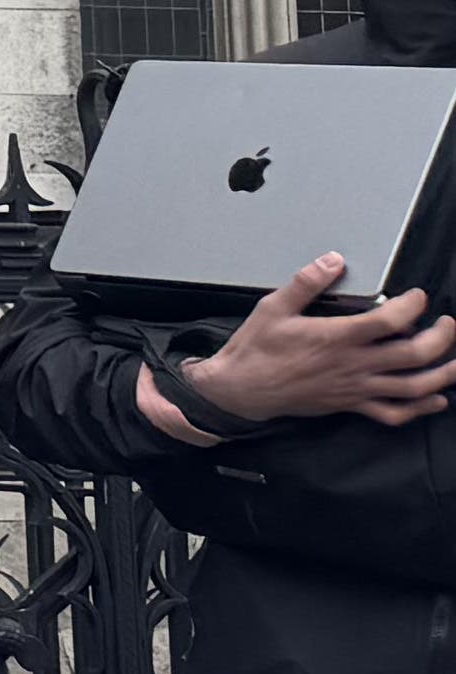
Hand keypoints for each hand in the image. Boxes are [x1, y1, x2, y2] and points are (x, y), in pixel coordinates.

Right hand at [146, 257, 455, 436]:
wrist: (239, 390)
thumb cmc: (255, 350)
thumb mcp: (273, 308)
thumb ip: (306, 283)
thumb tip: (333, 261)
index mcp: (337, 337)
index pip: (392, 320)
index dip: (414, 305)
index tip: (418, 296)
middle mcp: (353, 364)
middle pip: (415, 354)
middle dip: (442, 337)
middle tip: (447, 323)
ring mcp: (354, 388)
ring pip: (413, 386)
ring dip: (442, 373)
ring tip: (453, 358)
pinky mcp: (350, 404)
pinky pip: (393, 413)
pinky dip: (420, 408)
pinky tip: (434, 398)